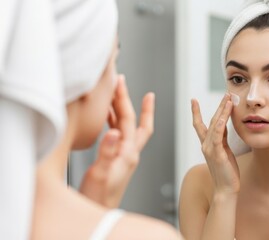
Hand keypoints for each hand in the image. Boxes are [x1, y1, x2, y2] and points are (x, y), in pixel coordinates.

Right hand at [79, 75, 154, 207]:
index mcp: (128, 153)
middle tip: (121, 83)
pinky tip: (105, 118)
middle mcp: (129, 152)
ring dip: (120, 109)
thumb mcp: (101, 174)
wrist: (100, 212)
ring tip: (113, 94)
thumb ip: (107, 153)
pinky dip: (112, 122)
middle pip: (132, 120)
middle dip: (127, 100)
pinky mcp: (115, 159)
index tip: (132, 86)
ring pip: (125, 126)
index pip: (132, 121)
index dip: (133, 102)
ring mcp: (123, 155)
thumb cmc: (100, 198)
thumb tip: (114, 132)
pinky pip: (117, 134)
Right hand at [191, 94, 239, 194]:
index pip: (200, 125)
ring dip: (222, 110)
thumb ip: (221, 139)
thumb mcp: (224, 151)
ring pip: (215, 124)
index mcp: (207, 145)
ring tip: (228, 98)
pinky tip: (225, 114)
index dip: (196, 112)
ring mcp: (210, 149)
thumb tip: (222, 125)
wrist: (226, 190)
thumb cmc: (226, 173)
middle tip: (225, 93)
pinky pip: (217, 134)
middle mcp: (206, 145)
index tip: (193, 101)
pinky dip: (220, 123)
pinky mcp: (217, 153)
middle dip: (219, 106)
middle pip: (211, 121)